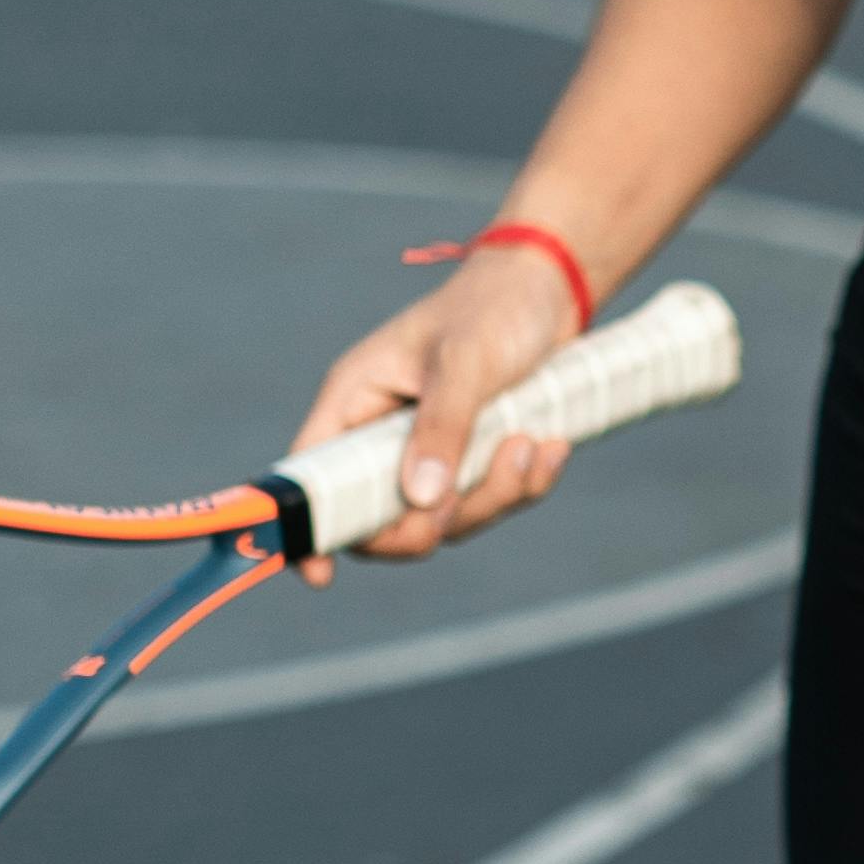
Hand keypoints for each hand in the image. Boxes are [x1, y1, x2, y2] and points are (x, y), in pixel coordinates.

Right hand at [279, 238, 583, 579]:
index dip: (310, 530)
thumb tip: (419, 500)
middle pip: (381, 520)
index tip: (322, 575)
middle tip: (469, 490)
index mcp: (355, 401)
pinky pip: (490, 501)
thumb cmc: (494, 307)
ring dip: (494, 494)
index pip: (312, 477)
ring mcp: (430, 450)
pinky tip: (552, 445)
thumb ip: (442, 427)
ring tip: (531, 441)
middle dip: (432, 521)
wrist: (550, 287)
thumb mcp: (465, 362)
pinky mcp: (475, 458)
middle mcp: (383, 433)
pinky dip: (524, 484)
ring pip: (445, 518)